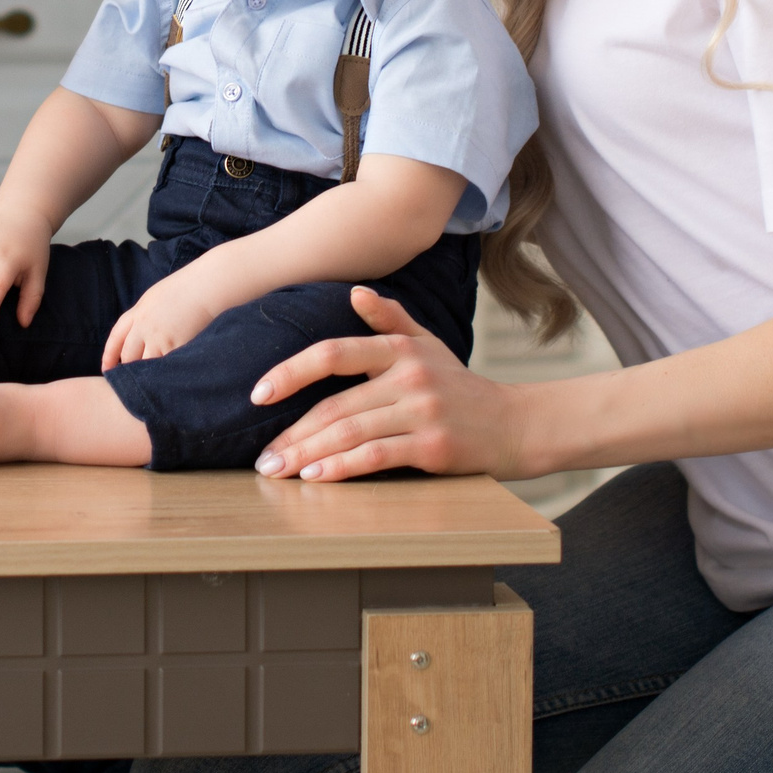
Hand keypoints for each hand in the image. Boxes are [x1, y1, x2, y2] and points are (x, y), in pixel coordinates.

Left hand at [101, 268, 226, 369]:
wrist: (204, 288)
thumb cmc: (182, 290)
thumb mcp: (153, 299)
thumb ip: (142, 317)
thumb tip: (136, 335)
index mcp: (136, 314)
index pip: (115, 338)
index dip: (109, 356)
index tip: (107, 369)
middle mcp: (144, 328)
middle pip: (128, 356)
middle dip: (128, 369)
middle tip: (131, 381)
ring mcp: (159, 339)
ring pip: (145, 365)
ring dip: (146, 376)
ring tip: (149, 386)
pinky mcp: (176, 347)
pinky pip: (165, 367)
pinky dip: (165, 374)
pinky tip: (167, 380)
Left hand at [249, 287, 518, 481]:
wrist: (514, 424)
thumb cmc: (461, 386)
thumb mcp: (429, 344)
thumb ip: (390, 320)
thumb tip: (355, 294)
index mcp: (400, 349)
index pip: (333, 353)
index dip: (290, 372)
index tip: (257, 392)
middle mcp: (409, 375)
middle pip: (335, 404)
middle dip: (292, 433)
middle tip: (262, 457)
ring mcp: (422, 410)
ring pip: (350, 432)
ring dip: (307, 454)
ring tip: (278, 470)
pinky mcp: (434, 446)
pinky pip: (377, 456)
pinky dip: (342, 468)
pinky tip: (316, 477)